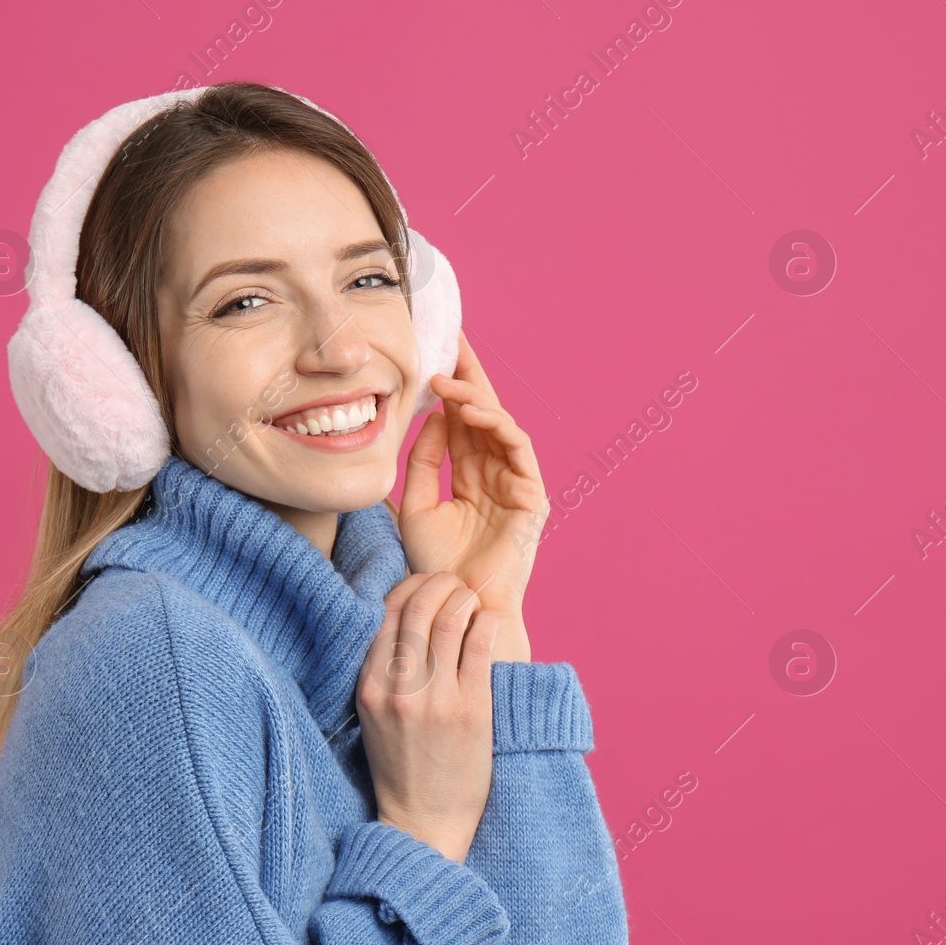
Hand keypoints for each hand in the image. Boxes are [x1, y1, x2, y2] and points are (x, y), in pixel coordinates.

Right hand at [356, 571, 496, 863]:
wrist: (424, 821)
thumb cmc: (402, 766)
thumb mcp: (376, 715)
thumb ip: (385, 671)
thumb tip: (408, 619)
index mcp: (370, 687)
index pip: (385, 614)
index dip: (409, 588)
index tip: (426, 585)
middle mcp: (398, 690)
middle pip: (417, 609)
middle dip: (438, 584)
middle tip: (454, 584)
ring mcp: (435, 700)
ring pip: (448, 621)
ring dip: (464, 598)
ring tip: (472, 597)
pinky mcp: (471, 711)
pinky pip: (480, 648)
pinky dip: (486, 624)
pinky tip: (489, 622)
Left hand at [400, 330, 546, 659]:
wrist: (456, 608)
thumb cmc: (434, 568)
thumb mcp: (413, 507)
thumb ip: (422, 463)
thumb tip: (433, 417)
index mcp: (468, 474)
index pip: (460, 419)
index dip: (449, 385)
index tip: (432, 349)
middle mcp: (493, 473)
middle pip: (483, 412)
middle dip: (469, 373)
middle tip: (453, 336)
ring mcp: (515, 483)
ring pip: (501, 425)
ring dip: (475, 398)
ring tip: (446, 381)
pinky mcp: (532, 495)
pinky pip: (519, 448)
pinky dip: (498, 425)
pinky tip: (472, 412)